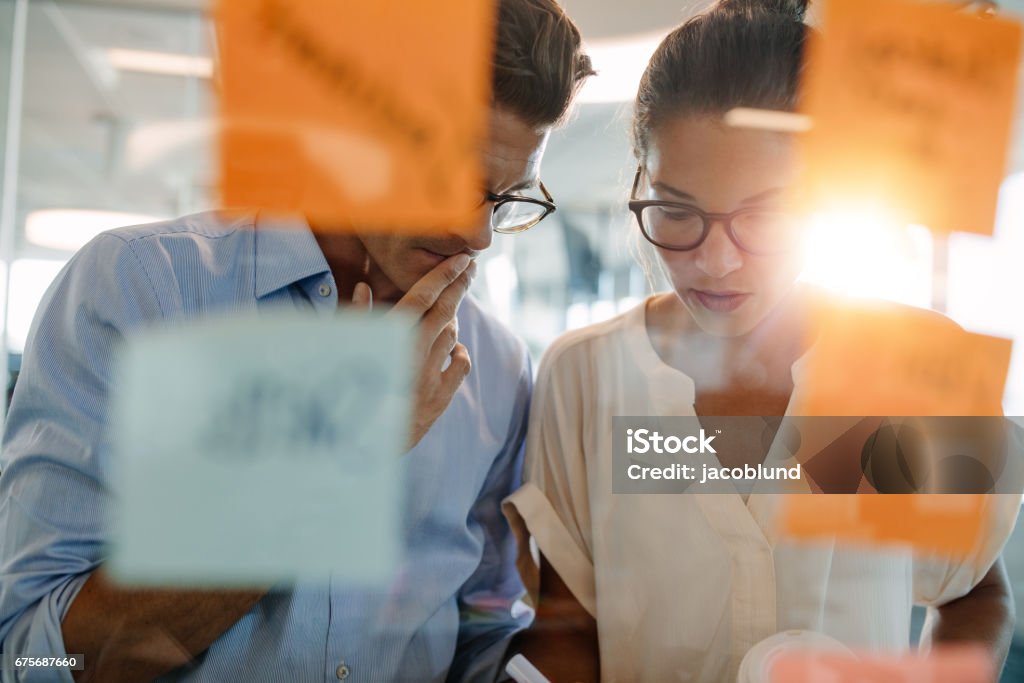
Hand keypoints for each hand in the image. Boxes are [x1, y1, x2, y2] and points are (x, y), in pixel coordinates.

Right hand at [350, 254, 475, 448]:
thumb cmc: (342, 393)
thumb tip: (365, 286)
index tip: (461, 260)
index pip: (422, 297)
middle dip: (459, 285)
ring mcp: (430, 375)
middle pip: (446, 310)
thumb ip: (356, 316)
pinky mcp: (440, 397)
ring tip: (449, 309)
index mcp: (389, 338)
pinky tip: (452, 348)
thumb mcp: (343, 350)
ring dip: (452, 319)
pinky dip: (459, 351)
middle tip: (470, 268)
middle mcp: (413, 353)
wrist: (356, 444)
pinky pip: (461, 364)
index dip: (444, 275)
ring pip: (452, 335)